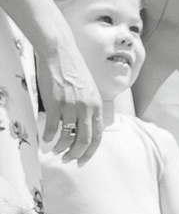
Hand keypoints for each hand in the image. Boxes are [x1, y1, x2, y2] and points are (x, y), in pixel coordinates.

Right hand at [35, 18, 101, 159]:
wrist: (60, 53)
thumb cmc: (74, 71)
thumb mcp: (90, 90)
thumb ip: (91, 108)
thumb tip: (86, 127)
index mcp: (97, 106)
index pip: (98, 136)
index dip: (90, 152)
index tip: (82, 160)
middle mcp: (86, 108)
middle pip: (84, 141)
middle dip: (76, 155)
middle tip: (68, 159)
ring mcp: (71, 106)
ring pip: (68, 136)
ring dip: (61, 148)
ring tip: (55, 151)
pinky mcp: (56, 102)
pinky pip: (53, 127)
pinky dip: (49, 137)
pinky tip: (46, 140)